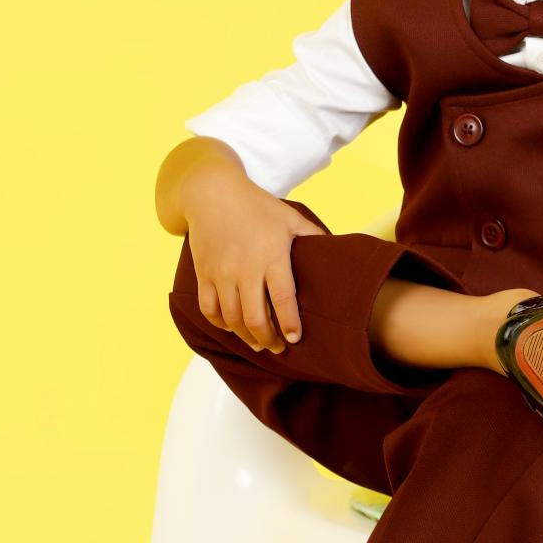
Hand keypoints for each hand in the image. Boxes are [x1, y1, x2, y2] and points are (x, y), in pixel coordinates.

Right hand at [185, 177, 327, 352]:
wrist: (212, 193)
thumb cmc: (257, 207)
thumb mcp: (290, 217)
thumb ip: (314, 236)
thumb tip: (338, 250)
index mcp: (272, 256)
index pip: (283, 300)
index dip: (290, 324)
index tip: (296, 339)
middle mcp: (245, 269)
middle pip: (256, 318)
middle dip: (269, 340)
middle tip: (279, 348)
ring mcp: (221, 274)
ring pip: (232, 319)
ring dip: (246, 337)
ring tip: (259, 344)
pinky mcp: (203, 275)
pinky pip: (209, 310)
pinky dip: (221, 325)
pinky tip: (233, 329)